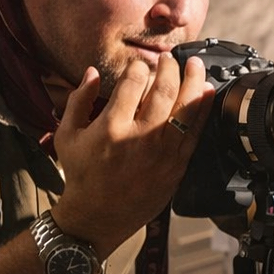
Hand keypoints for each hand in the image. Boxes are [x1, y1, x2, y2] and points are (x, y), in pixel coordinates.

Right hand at [49, 54, 212, 255]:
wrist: (98, 216)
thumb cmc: (82, 175)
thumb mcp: (67, 136)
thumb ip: (78, 101)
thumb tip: (91, 72)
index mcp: (111, 127)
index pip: (132, 83)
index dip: (138, 67)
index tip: (139, 65)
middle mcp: (140, 137)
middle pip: (164, 90)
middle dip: (169, 67)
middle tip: (169, 58)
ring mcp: (162, 152)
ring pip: (185, 108)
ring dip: (193, 81)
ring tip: (195, 65)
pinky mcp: (177, 165)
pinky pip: (195, 131)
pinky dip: (203, 108)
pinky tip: (206, 92)